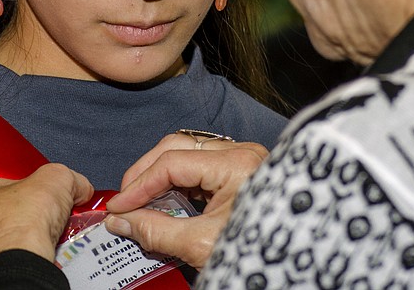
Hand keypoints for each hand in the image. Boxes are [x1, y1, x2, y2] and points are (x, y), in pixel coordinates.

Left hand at [0, 163, 93, 289]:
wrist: (18, 266)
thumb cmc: (24, 222)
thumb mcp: (57, 179)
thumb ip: (67, 178)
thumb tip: (79, 187)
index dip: (22, 189)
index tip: (40, 197)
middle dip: (14, 218)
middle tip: (38, 223)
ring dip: (5, 244)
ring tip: (33, 246)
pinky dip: (3, 266)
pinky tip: (21, 263)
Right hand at [104, 133, 267, 268]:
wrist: (296, 266)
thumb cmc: (259, 254)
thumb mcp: (200, 245)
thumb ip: (155, 230)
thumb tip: (121, 221)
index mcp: (236, 165)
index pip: (171, 162)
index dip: (138, 185)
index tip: (118, 207)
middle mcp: (242, 152)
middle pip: (177, 147)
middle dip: (146, 174)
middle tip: (126, 202)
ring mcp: (245, 159)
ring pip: (189, 152)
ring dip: (162, 176)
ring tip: (143, 204)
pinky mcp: (245, 170)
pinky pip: (203, 164)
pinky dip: (181, 181)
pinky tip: (167, 201)